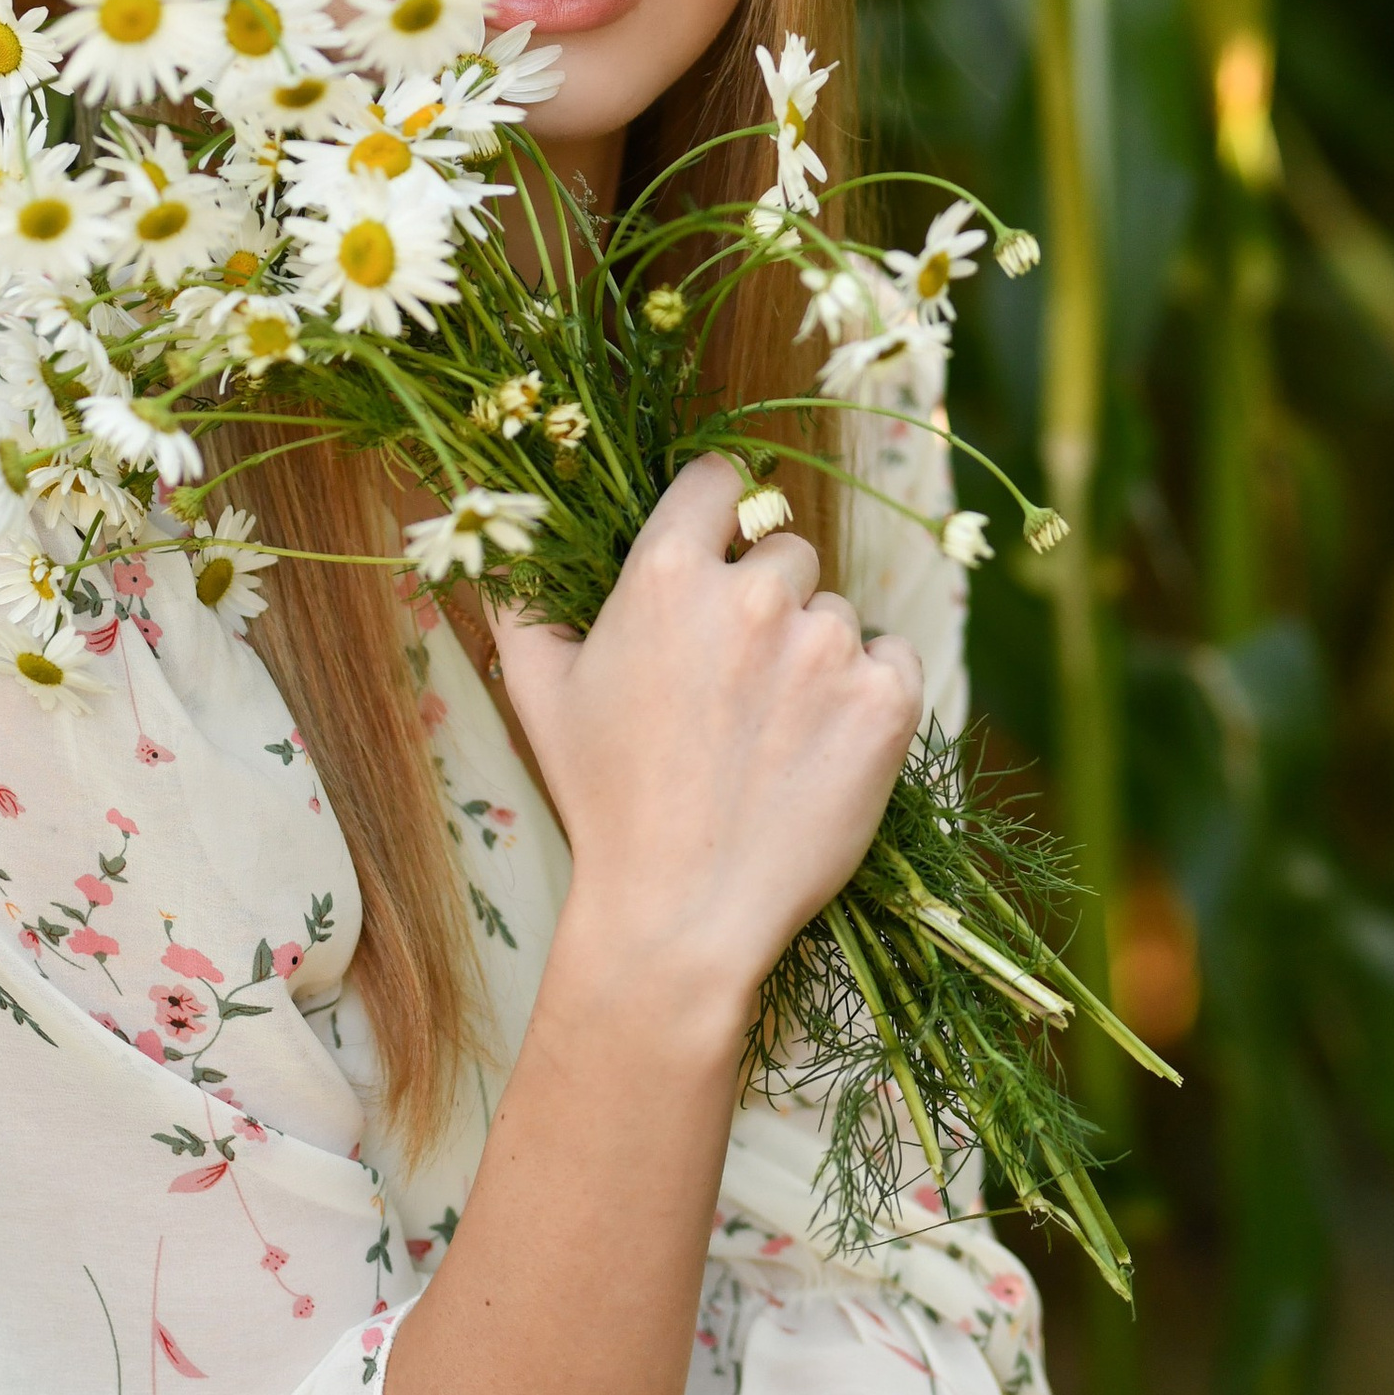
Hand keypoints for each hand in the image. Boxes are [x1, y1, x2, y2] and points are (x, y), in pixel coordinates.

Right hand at [490, 454, 920, 1024]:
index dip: (716, 515)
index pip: (718, 482)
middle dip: (765, 601)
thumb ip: (518, 596)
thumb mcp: (538, 690)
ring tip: (771, 732)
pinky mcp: (886, 698)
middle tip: (734, 683)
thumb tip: (500, 536)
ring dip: (814, 653)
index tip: (719, 553)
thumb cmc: (603, 799)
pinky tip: (823, 744)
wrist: (682, 912)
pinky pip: (893, 658)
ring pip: (836, 610)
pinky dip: (869, 692)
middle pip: (785, 549)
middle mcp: (756, 593)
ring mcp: (828, 645)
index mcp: (670, 572)